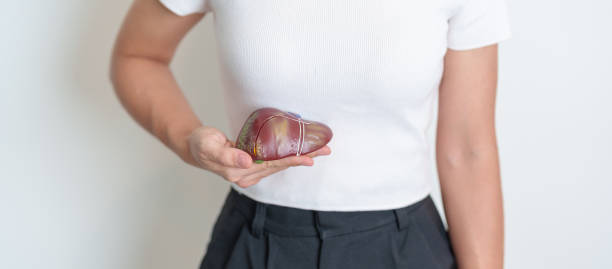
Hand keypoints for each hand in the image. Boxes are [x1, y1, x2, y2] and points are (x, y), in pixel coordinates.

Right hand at [187, 125, 330, 187]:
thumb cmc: (201, 143)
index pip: (271, 164)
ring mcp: (249, 173)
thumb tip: (247, 160)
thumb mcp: (209, 145)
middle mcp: (246, 175)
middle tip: (325, 150)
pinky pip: (273, 162)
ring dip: (299, 157)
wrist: (194, 146)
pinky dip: (287, 157)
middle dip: (303, 158)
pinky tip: (300, 153)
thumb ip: (226, 153)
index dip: (291, 160)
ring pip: (279, 164)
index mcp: (238, 171)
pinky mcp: (251, 167)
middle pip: (280, 165)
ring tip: (319, 150)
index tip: (309, 157)